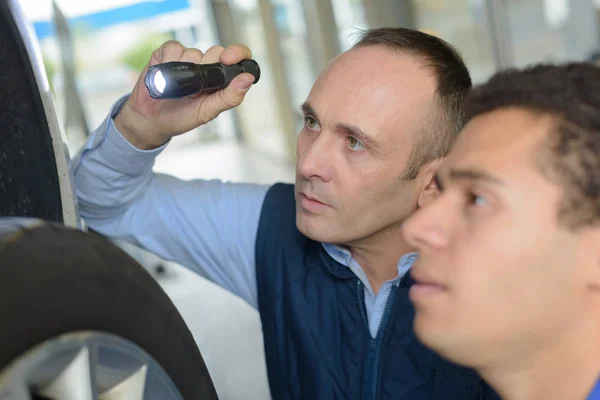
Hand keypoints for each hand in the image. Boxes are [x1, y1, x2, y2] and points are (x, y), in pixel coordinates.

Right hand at [114, 41, 254, 149]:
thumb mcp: (207, 112)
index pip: (239, 58)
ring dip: (184, 69)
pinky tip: (164, 74)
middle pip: (216, 52)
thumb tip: (248, 79)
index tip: (226, 60)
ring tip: (176, 87)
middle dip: (206, 67)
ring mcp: (188, 59)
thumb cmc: (181, 117)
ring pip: (194, 52)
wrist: (150, 119)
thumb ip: (230, 97)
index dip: (237, 53)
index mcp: (221, 80)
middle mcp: (207, 67)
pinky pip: (174, 48)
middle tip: (194, 88)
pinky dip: (168, 60)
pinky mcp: (168, 54)